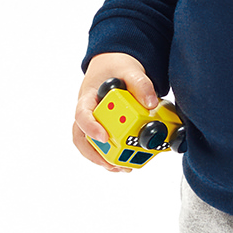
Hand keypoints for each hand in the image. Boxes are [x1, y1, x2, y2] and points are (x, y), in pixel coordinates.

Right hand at [74, 52, 160, 171]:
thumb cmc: (116, 66)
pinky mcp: (103, 127)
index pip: (82, 114)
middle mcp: (88, 112)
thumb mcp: (130, 70)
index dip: (90, 127)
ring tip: (122, 168)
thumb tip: (150, 103)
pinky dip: (111, 155)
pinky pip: (102, 145)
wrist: (113, 64)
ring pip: (88, 145)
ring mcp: (93, 122)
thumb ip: (141, 84)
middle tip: (113, 164)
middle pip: (81, 136)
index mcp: (88, 97)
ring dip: (103, 159)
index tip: (104, 137)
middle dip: (95, 153)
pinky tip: (126, 162)